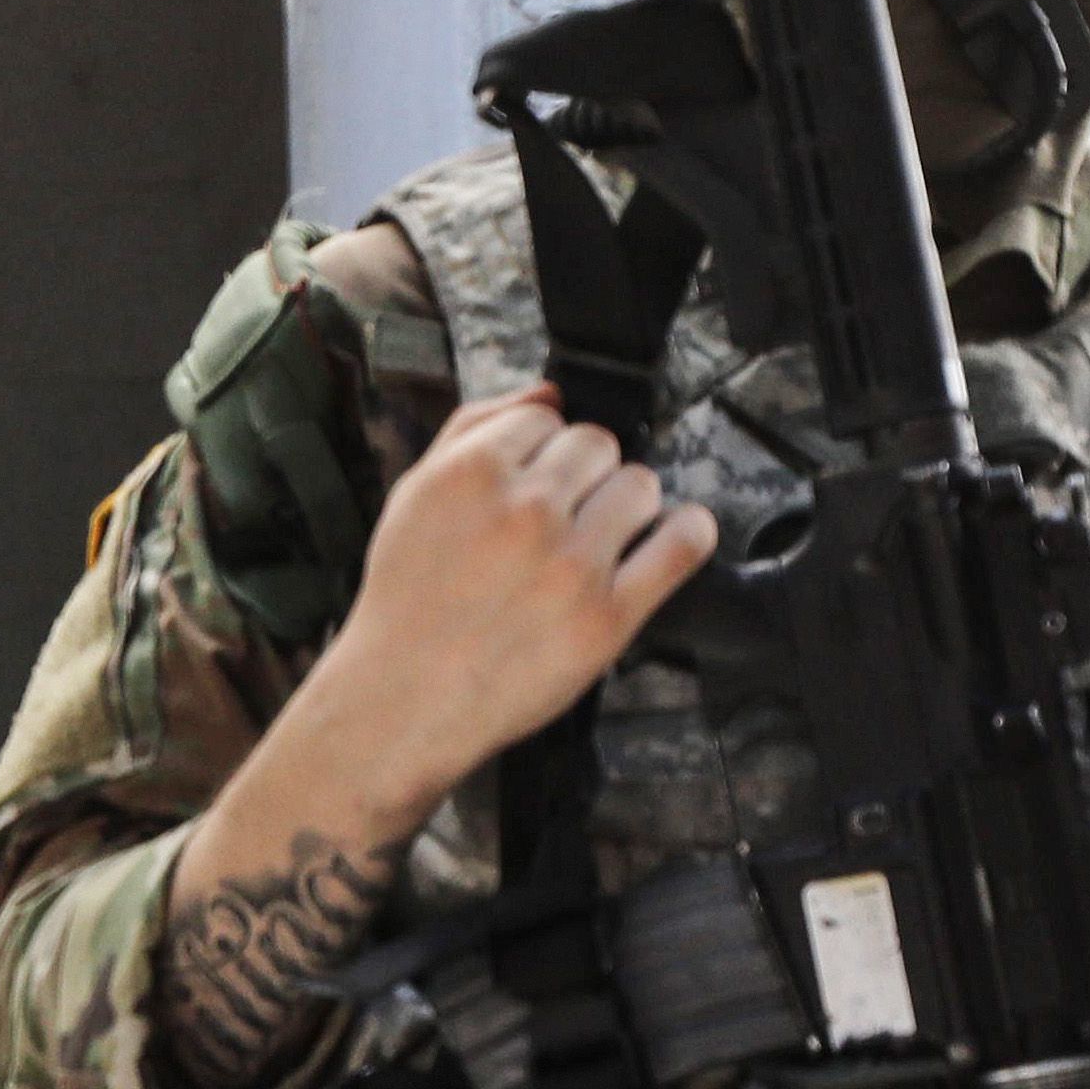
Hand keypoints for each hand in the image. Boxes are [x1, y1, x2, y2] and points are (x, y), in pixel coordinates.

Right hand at [314, 385, 723, 805]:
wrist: (403, 699)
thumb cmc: (408, 601)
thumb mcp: (412, 496)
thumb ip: (472, 428)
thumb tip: (547, 389)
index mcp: (471, 474)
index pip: (545, 415)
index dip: (541, 447)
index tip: (534, 480)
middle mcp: (524, 511)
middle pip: (598, 444)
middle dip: (584, 474)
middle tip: (562, 515)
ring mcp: (571, 564)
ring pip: (642, 484)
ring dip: (627, 505)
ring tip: (598, 539)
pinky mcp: (608, 616)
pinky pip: (682, 544)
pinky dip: (687, 533)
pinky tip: (669, 537)